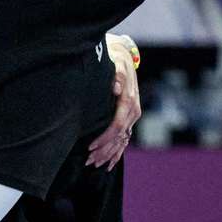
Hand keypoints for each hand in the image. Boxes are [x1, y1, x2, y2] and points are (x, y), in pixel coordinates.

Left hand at [87, 37, 140, 170]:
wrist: (124, 58)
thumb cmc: (116, 63)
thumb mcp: (116, 66)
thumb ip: (116, 77)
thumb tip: (116, 88)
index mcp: (129, 103)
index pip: (117, 126)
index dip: (104, 138)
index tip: (90, 146)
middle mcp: (133, 112)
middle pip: (119, 138)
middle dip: (104, 151)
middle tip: (88, 161)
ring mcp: (132, 117)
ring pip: (121, 142)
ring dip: (108, 155)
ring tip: (93, 164)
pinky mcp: (129, 119)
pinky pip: (124, 140)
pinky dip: (117, 153)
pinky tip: (109, 164)